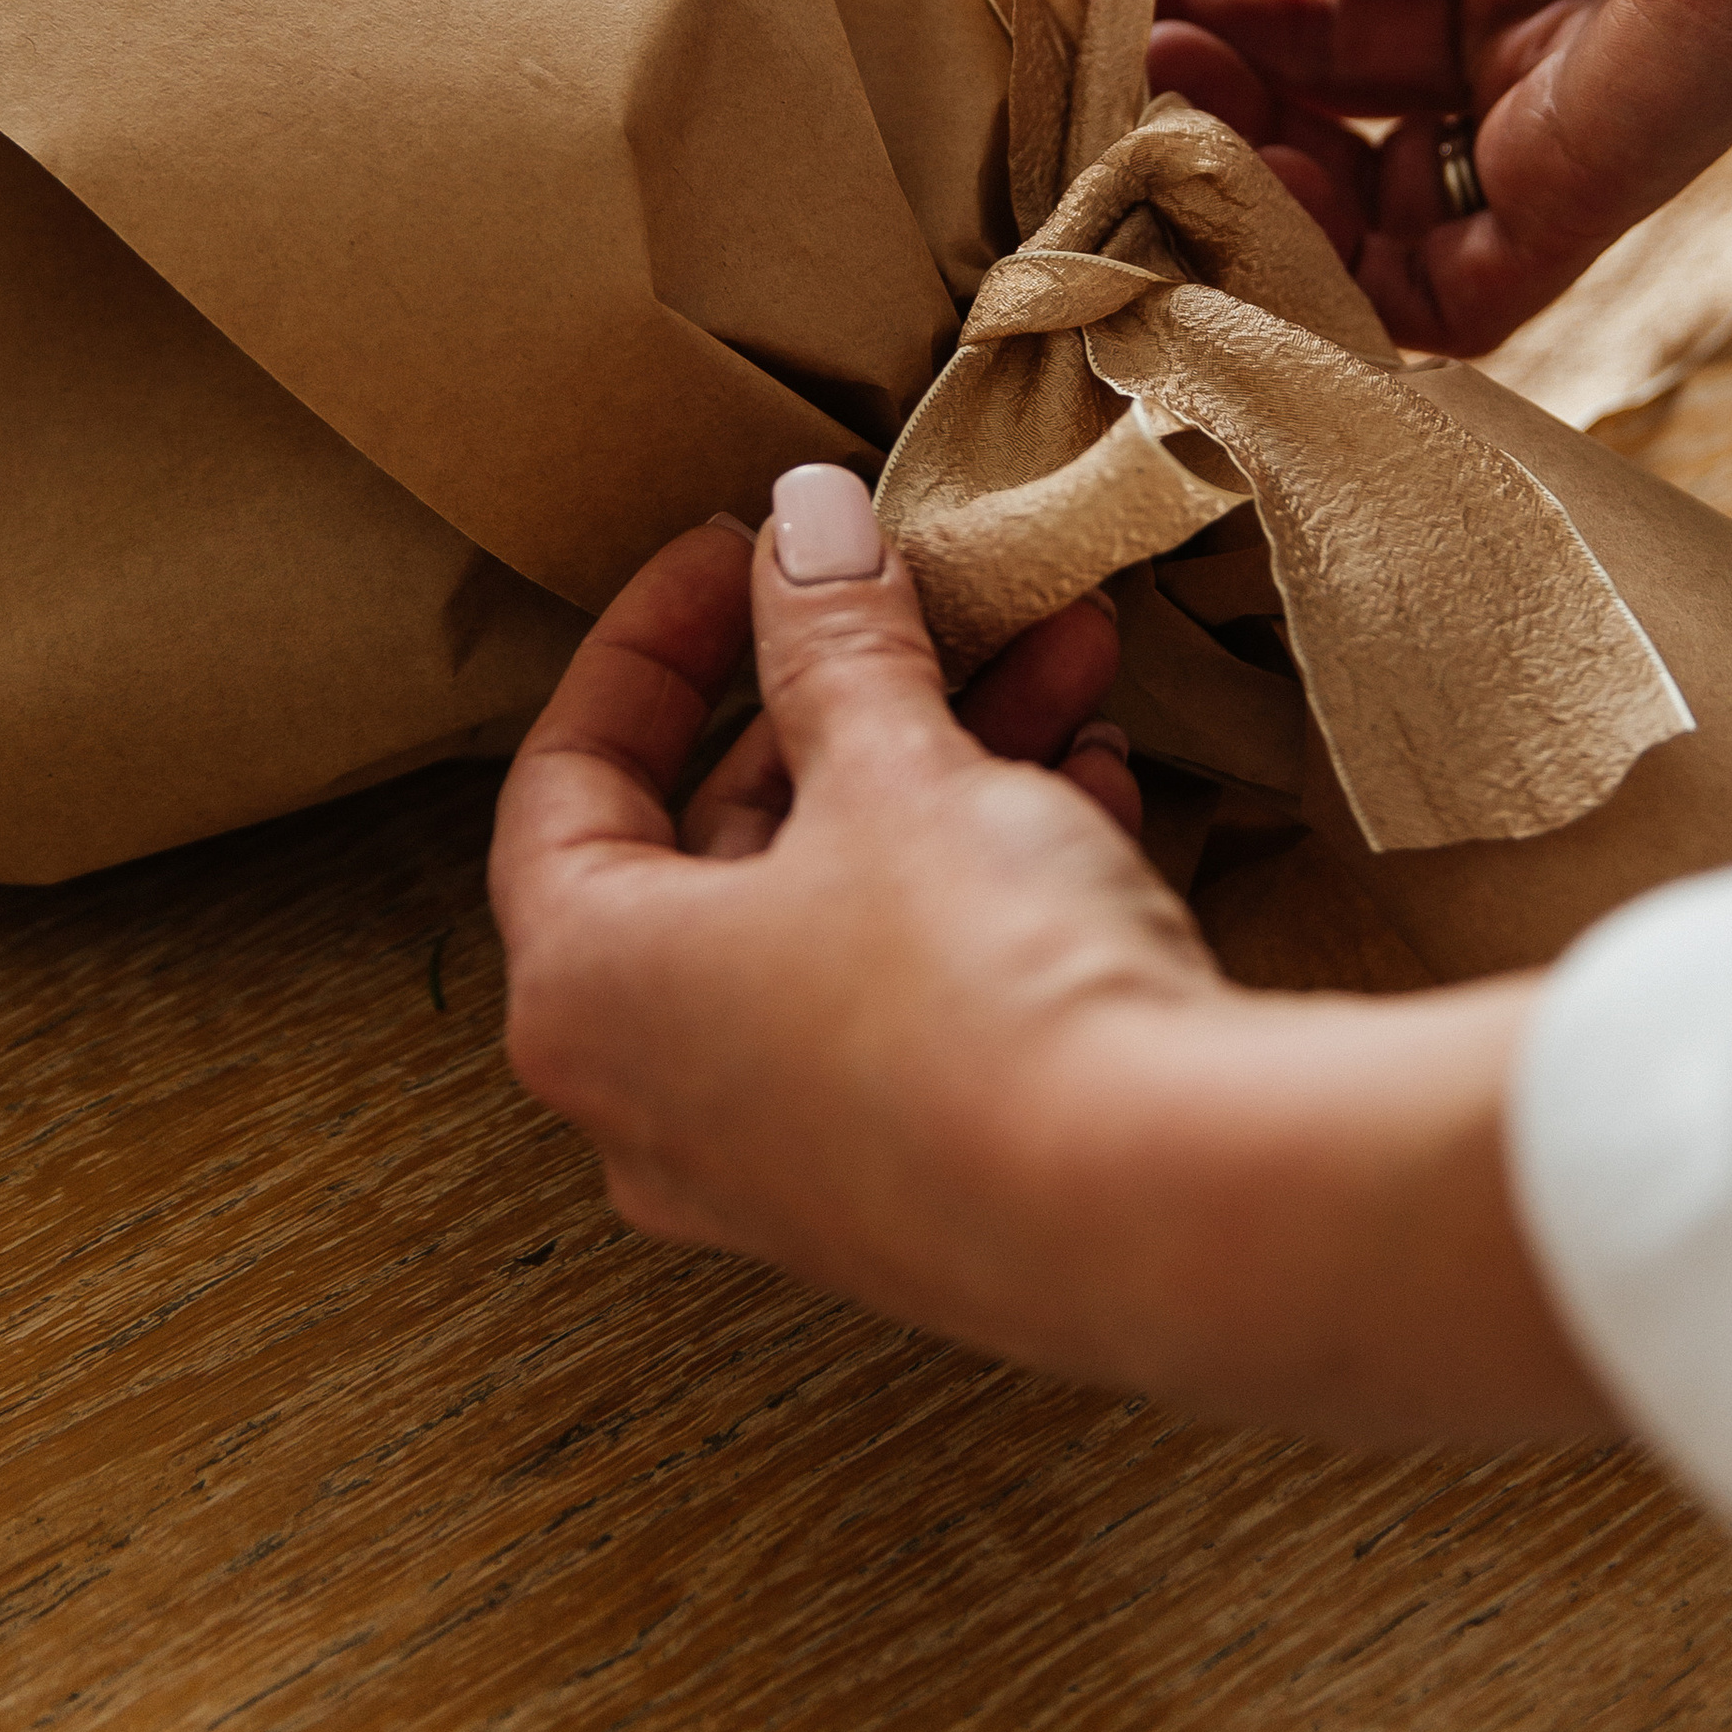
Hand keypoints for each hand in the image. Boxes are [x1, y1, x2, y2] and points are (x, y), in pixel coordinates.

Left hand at [489, 471, 1610, 1453]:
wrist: (1163, 1212)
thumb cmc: (971, 985)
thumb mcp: (892, 766)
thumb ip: (835, 636)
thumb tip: (804, 520)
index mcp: (590, 988)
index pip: (568, 775)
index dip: (655, 636)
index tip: (743, 545)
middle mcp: (660, 1095)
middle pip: (727, 838)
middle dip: (852, 691)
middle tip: (929, 587)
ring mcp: (792, 1159)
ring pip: (847, 907)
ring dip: (954, 762)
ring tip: (1068, 653)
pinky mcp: (924, 1183)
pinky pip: (929, 993)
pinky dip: (997, 878)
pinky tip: (1103, 777)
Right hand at [1041, 0, 1731, 349]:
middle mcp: (1491, 9)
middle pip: (1288, 58)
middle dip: (1176, 52)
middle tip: (1075, 45)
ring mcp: (1524, 117)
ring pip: (1328, 179)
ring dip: (1220, 150)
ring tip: (1135, 107)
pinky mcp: (1565, 208)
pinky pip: (1412, 282)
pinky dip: (1310, 268)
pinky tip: (1215, 207)